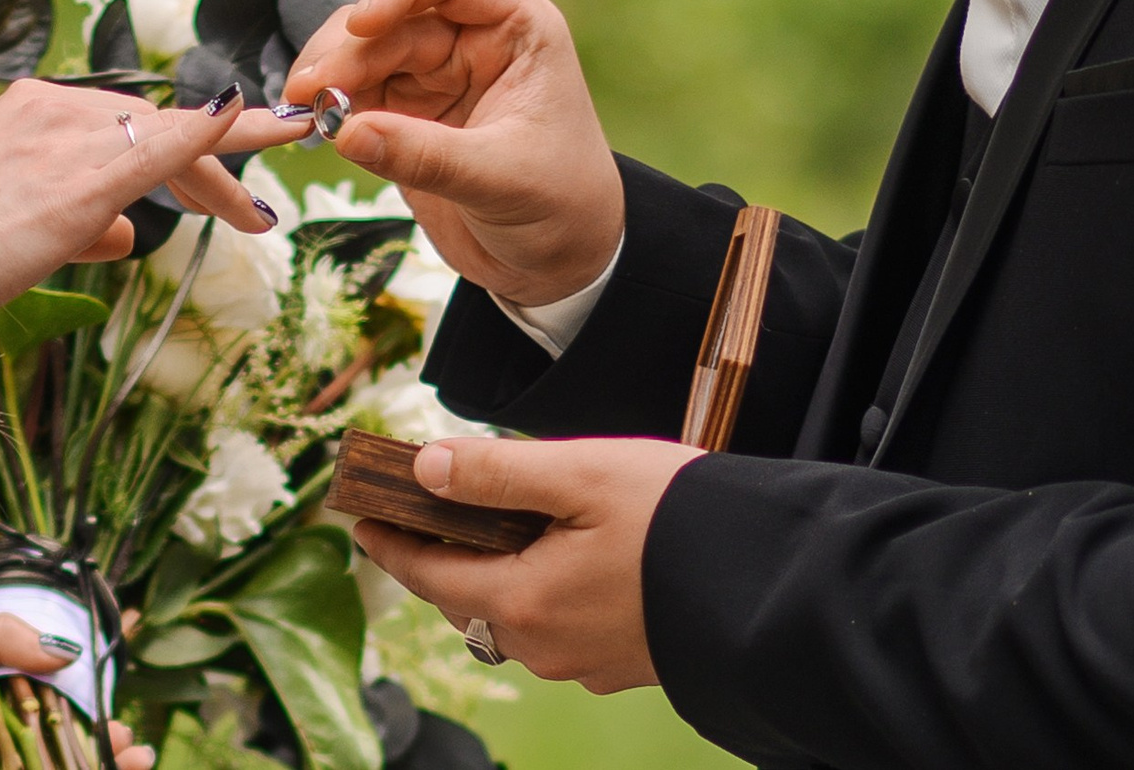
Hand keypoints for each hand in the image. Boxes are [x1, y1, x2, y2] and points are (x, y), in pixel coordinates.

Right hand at [0, 82, 308, 344]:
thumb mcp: (13, 228)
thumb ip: (77, 221)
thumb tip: (126, 233)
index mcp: (31, 107)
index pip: (128, 120)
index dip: (185, 144)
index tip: (226, 165)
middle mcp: (50, 108)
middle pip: (158, 129)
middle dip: (214, 172)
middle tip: (253, 212)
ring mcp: (63, 143)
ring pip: (169, 145)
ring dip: (223, 180)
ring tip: (258, 217)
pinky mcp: (73, 187)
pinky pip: (154, 150)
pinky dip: (205, 131)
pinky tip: (243, 118)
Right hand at [284, 0, 621, 305]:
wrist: (560, 262)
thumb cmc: (561, 207)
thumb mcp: (501, 180)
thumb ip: (424, 155)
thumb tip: (345, 133)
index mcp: (517, 31)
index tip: (361, 24)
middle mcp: (472, 42)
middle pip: (393, 20)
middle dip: (347, 51)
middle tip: (309, 92)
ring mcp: (435, 78)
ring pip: (365, 54)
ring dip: (328, 75)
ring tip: (300, 109)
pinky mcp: (405, 116)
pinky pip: (356, 96)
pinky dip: (329, 107)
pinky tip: (311, 125)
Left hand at [350, 436, 697, 693]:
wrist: (773, 581)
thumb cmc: (679, 521)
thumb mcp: (579, 473)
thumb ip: (496, 472)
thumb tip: (424, 470)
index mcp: (523, 603)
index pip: (427, 574)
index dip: (389, 543)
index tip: (360, 519)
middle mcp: (546, 647)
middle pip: (463, 600)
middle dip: (436, 556)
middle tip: (417, 513)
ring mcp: (585, 663)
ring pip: (508, 618)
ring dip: (488, 574)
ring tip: (486, 526)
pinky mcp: (622, 663)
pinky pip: (555, 629)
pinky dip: (534, 592)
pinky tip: (552, 556)